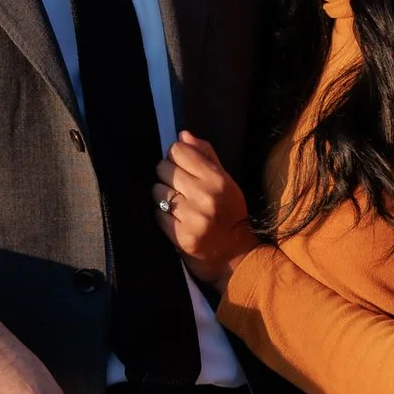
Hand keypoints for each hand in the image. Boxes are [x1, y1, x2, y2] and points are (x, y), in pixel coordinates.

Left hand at [154, 131, 257, 288]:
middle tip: (177, 187)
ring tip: (176, 204)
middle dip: (167, 176)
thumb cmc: (230, 215)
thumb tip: (183, 135)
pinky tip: (175, 219)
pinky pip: (157, 214)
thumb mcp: (226, 183)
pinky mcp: (181, 237)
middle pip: (164, 168)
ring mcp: (193, 218)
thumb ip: (206, 156)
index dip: (175, 156)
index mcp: (218, 180)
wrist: (236, 258)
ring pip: (157, 191)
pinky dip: (162, 215)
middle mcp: (206, 196)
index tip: (180, 166)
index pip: (179, 151)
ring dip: (162, 196)